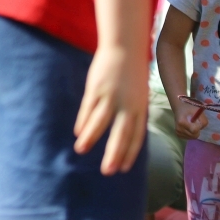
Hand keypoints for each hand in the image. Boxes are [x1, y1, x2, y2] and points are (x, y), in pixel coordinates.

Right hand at [72, 45, 146, 174]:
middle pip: (121, 133)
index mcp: (141, 108)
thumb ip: (134, 113)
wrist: (124, 48)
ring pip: (100, 121)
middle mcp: (127, 104)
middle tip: (107, 171)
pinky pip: (88, 108)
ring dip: (91, 137)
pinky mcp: (96, 87)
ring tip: (81, 150)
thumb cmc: (132, 74)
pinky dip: (83, 121)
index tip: (123, 168)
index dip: (129, 153)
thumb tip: (127, 134)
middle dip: (114, 153)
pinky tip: (78, 132)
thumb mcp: (140, 95)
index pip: (137, 136)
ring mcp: (111, 96)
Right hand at [173, 98, 208, 139]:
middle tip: (195, 123)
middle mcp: (178, 129)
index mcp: (181, 122)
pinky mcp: (178, 135)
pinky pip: (189, 138)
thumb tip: (201, 128)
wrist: (179, 108)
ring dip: (195, 132)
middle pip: (194, 135)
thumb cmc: (188, 108)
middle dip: (197, 130)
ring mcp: (178, 132)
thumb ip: (203, 120)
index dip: (198, 126)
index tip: (197, 121)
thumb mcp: (198, 111)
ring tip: (192, 125)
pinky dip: (191, 134)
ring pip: (192, 137)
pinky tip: (189, 128)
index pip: (194, 130)